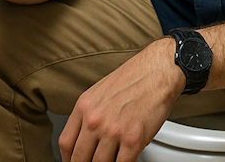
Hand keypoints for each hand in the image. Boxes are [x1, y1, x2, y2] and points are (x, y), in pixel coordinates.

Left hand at [59, 38, 185, 161]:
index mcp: (84, 107)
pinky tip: (124, 161)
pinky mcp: (133, 140)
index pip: (66, 143)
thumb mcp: (100, 91)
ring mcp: (113, 131)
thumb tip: (86, 136)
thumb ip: (90, 114)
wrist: (158, 70)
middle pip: (79, 158)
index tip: (73, 161)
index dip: (68, 159)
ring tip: (110, 161)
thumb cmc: (134, 78)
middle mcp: (95, 120)